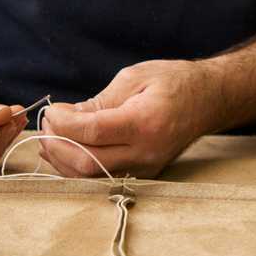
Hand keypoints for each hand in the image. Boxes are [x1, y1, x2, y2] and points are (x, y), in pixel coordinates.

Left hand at [39, 60, 222, 177]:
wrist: (209, 100)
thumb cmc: (172, 82)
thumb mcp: (134, 77)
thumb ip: (99, 101)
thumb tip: (64, 117)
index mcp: (145, 122)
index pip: (93, 132)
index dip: (63, 124)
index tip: (52, 110)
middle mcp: (146, 151)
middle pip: (88, 164)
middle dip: (57, 146)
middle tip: (46, 125)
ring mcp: (146, 167)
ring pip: (91, 178)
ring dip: (63, 160)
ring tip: (51, 136)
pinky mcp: (144, 174)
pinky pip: (102, 178)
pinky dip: (78, 167)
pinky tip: (67, 148)